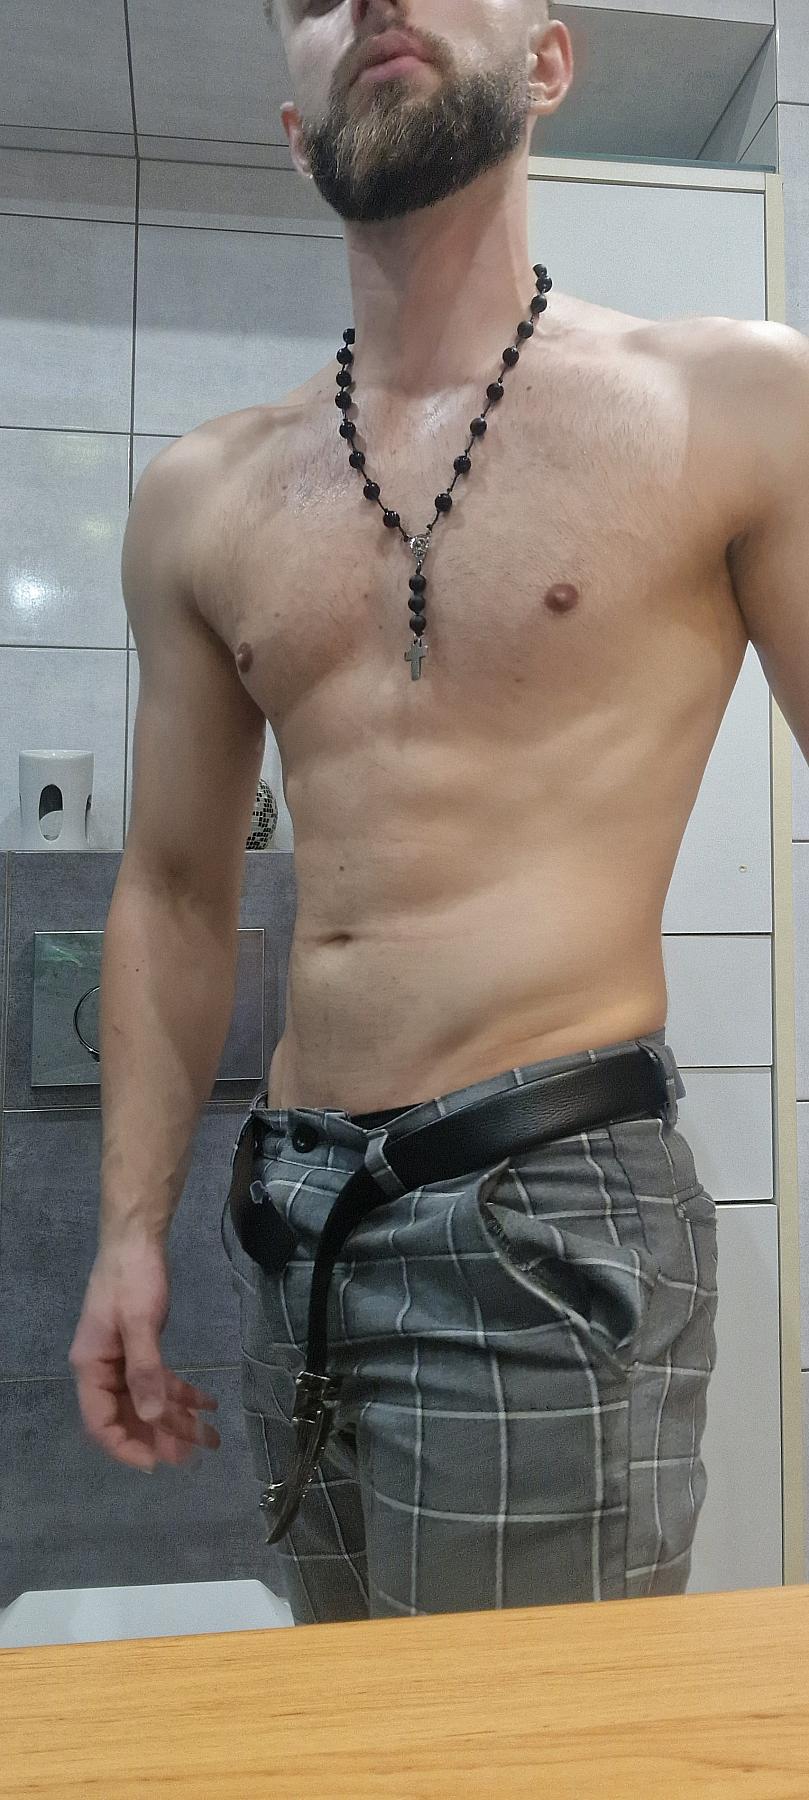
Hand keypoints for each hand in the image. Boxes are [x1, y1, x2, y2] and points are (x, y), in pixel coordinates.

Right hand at [69, 1234, 220, 1472]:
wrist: (138, 1238)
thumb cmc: (133, 1278)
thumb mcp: (139, 1323)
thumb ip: (145, 1371)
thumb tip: (153, 1416)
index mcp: (91, 1367)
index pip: (101, 1422)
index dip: (126, 1447)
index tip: (158, 1463)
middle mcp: (103, 1368)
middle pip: (129, 1415)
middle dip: (161, 1437)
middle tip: (194, 1456)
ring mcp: (122, 1358)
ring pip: (148, 1400)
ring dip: (177, 1419)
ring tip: (211, 1438)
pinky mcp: (141, 1346)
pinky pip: (160, 1379)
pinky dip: (183, 1393)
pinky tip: (209, 1404)